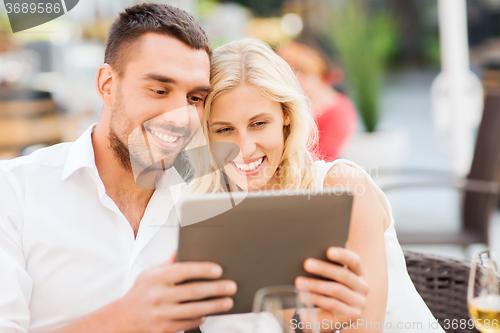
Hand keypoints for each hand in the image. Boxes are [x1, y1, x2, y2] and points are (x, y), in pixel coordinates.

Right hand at [108, 261, 236, 332]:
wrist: (120, 320)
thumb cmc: (139, 294)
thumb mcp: (149, 274)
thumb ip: (168, 263)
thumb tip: (183, 248)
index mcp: (155, 279)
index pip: (183, 271)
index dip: (202, 269)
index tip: (218, 270)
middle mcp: (158, 296)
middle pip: (193, 292)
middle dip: (216, 289)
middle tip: (231, 286)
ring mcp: (160, 315)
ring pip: (193, 310)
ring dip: (214, 306)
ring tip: (227, 301)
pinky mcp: (163, 330)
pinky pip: (187, 324)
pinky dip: (200, 319)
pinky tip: (208, 314)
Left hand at [295, 247, 368, 330]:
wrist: (331, 318)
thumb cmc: (327, 292)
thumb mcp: (328, 280)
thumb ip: (324, 270)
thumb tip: (308, 261)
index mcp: (358, 273)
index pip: (354, 260)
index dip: (342, 255)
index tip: (328, 251)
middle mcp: (362, 286)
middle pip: (344, 274)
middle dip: (323, 268)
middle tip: (306, 264)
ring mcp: (359, 302)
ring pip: (337, 289)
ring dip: (316, 285)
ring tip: (299, 282)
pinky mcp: (352, 315)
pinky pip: (333, 304)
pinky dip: (317, 298)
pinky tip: (304, 296)